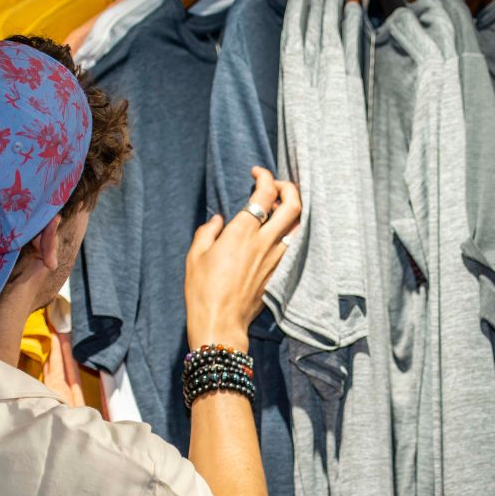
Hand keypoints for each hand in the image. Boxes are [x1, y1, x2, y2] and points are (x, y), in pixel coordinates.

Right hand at [185, 167, 300, 351]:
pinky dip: (291, 233)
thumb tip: (219, 221)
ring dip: (294, 211)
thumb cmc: (203, 290)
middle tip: (276, 185)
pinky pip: (293, 246)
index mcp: (242, 232)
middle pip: (294, 205)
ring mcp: (276, 260)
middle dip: (289, 187)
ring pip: (298, 226)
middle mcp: (265, 243)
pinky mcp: (279, 274)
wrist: (221, 323)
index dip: (265, 176)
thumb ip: (208, 231)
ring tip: (280, 207)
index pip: (266, 193)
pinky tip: (280, 232)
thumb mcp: (195, 255)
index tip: (257, 172)